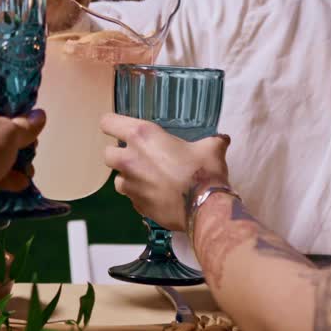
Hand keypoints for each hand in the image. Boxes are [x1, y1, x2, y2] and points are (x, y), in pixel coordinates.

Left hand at [101, 113, 230, 230]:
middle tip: (136, 155)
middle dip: (118, 153)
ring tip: (148, 178)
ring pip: (117, 179)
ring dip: (128, 177)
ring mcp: (130, 185)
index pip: (108, 122)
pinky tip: (157, 195)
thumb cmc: (203, 171)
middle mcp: (130, 159)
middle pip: (107, 153)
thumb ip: (212, 141)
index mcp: (142, 136)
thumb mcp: (211, 148)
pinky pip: (132, 197)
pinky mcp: (136, 205)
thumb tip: (223, 139)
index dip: (112, 124)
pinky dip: (140, 195)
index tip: (118, 128)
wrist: (204, 208)